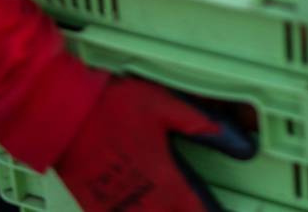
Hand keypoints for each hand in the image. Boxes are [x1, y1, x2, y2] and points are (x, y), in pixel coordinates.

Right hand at [55, 77, 254, 211]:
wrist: (63, 114)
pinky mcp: (95, 207)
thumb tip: (244, 145)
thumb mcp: (167, 107)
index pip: (198, 209)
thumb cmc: (114, 106)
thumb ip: (204, 127)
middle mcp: (144, 199)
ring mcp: (118, 207)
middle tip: (197, 211)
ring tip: (173, 211)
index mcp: (165, 177)